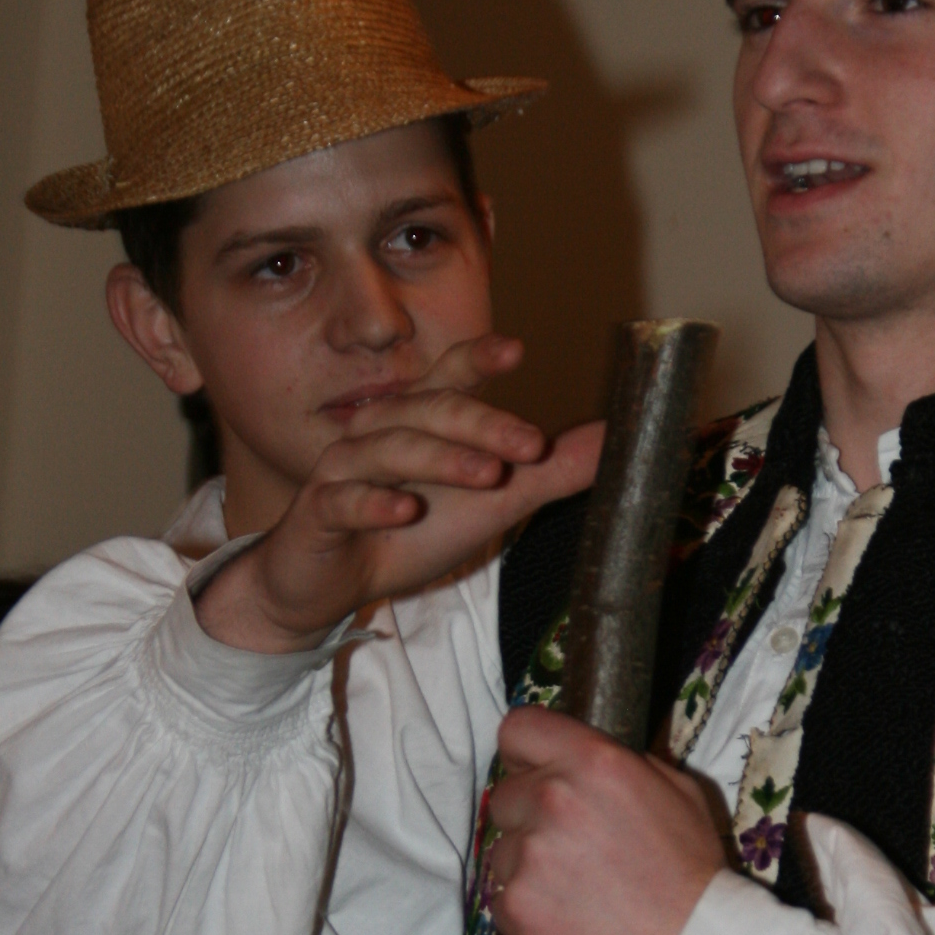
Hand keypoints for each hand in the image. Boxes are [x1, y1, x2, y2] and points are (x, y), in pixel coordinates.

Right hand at [198, 335, 602, 648]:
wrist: (328, 584)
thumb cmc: (407, 530)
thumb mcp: (491, 501)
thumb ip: (548, 470)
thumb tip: (616, 440)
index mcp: (420, 420)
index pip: (449, 377)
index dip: (477, 359)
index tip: (516, 350)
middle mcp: (379, 431)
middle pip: (430, 410)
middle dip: (482, 423)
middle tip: (530, 445)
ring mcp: (344, 469)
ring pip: (391, 448)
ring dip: (441, 460)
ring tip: (487, 475)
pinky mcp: (318, 512)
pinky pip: (344, 499)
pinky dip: (375, 502)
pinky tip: (406, 510)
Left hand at [486, 707, 729, 934]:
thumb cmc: (694, 878)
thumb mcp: (679, 794)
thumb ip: (624, 766)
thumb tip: (583, 761)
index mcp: (596, 761)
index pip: (519, 728)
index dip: (526, 754)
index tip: (536, 773)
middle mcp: (555, 797)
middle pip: (505, 793)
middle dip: (530, 817)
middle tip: (573, 850)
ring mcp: (530, 852)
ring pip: (501, 848)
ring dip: (527, 867)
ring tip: (577, 893)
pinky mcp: (516, 903)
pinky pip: (500, 896)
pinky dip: (526, 910)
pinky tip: (568, 921)